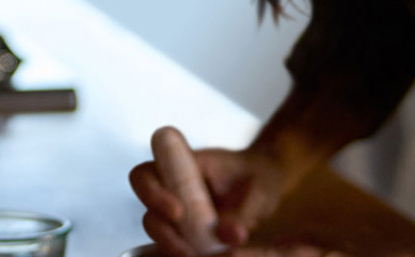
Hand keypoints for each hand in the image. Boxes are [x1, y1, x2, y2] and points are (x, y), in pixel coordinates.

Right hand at [130, 145, 289, 256]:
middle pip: (146, 206)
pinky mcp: (187, 231)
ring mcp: (178, 210)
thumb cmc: (260, 175)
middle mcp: (173, 187)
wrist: (268, 182)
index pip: (147, 174)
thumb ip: (245, 211)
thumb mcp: (260, 190)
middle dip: (160, 229)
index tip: (178, 212)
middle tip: (185, 249)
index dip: (151, 193)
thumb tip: (229, 236)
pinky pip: (174, 242)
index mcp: (183, 166)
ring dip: (170, 245)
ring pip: (157, 229)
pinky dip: (179, 251)